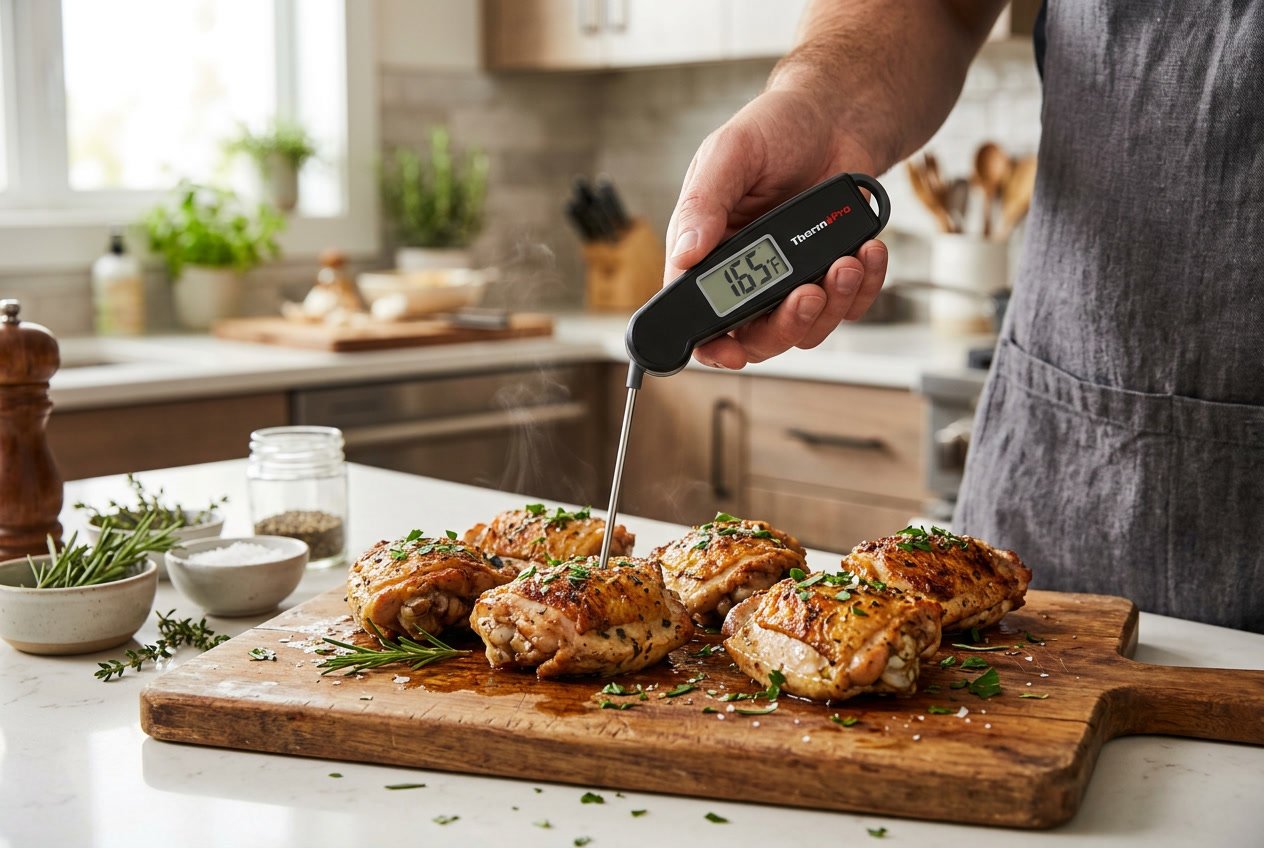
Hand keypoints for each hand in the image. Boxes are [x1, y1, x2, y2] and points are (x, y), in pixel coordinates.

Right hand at [664, 89, 888, 368]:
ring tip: (845, 261)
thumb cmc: (777, 127)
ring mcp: (792, 277)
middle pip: (757, 336)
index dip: (711, 344)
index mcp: (709, 249)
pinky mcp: (832, 273)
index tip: (730, 352)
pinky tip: (866, 252)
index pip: (699, 314)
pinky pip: (849, 306)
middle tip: (807, 293)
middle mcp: (748, 272)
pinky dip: (863, 288)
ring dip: (830, 305)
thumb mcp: (729, 155)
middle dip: (785, 325)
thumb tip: (684, 255)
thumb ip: (703, 205)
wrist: (841, 113)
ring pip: (806, 329)